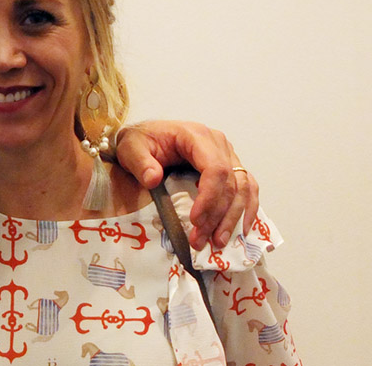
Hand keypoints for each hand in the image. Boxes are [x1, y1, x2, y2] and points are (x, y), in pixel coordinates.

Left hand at [115, 120, 258, 248]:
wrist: (147, 136)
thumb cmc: (141, 141)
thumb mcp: (131, 148)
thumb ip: (140, 163)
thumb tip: (153, 179)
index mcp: (197, 136)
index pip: (215, 169)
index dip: (209, 198)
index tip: (195, 221)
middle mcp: (219, 144)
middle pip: (231, 183)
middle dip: (218, 216)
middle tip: (201, 240)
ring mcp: (228, 155)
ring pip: (242, 189)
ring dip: (232, 218)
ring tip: (217, 242)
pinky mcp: (230, 167)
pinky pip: (247, 189)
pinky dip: (246, 210)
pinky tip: (240, 230)